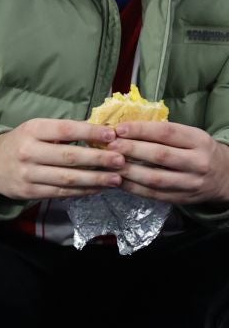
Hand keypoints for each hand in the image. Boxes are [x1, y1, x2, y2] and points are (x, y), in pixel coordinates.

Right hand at [0, 118, 124, 201]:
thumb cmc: (21, 143)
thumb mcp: (37, 129)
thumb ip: (63, 132)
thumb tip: (102, 133)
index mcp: (32, 131)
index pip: (65, 130)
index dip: (90, 132)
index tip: (113, 134)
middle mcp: (28, 152)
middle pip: (69, 157)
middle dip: (98, 159)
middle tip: (120, 160)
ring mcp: (28, 174)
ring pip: (67, 178)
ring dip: (94, 179)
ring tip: (115, 179)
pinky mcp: (28, 192)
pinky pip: (60, 192)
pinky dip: (81, 191)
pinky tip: (97, 188)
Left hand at [107, 119, 228, 204]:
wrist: (223, 177)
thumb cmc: (199, 152)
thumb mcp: (190, 137)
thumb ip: (164, 134)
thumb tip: (126, 129)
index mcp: (199, 140)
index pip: (168, 132)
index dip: (141, 130)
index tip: (119, 129)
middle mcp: (197, 162)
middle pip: (160, 155)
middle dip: (132, 149)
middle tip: (110, 145)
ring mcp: (189, 182)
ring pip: (154, 178)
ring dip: (129, 171)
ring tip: (110, 164)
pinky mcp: (180, 198)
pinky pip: (152, 194)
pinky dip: (132, 187)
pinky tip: (117, 180)